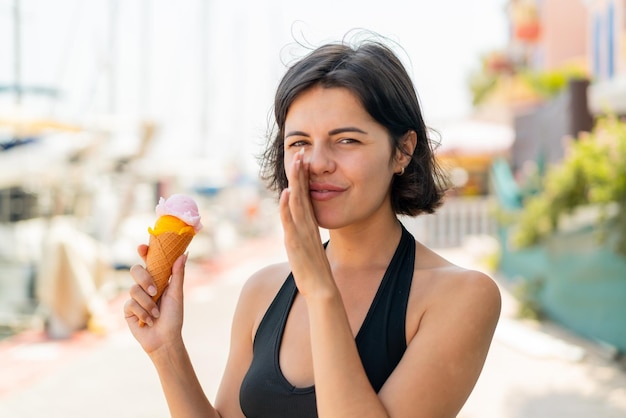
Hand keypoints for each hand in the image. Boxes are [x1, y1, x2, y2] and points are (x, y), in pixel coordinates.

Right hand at [123, 245, 186, 353]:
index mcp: (158, 279)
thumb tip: (183, 253)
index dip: (144, 252)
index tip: (142, 247)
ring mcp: (135, 297)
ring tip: (156, 314)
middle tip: (154, 290)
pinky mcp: (128, 309)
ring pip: (133, 289)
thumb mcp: (177, 294)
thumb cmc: (173, 317)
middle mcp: (145, 286)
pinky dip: (142, 313)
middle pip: (135, 270)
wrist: (164, 339)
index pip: (149, 261)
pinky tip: (149, 320)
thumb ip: (178, 274)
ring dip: (147, 303)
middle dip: (144, 279)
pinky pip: (130, 304)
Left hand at [280, 149, 333, 295]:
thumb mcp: (309, 246)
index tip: (302, 161)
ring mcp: (302, 233)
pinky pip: (291, 221)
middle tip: (301, 153)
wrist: (322, 289)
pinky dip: (288, 206)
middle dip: (301, 173)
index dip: (303, 178)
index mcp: (310, 225)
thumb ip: (303, 233)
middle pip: (303, 194)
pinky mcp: (296, 243)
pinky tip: (286, 193)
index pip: (306, 196)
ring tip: (296, 163)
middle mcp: (307, 226)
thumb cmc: (314, 270)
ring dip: (296, 182)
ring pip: (298, 202)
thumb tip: (297, 224)